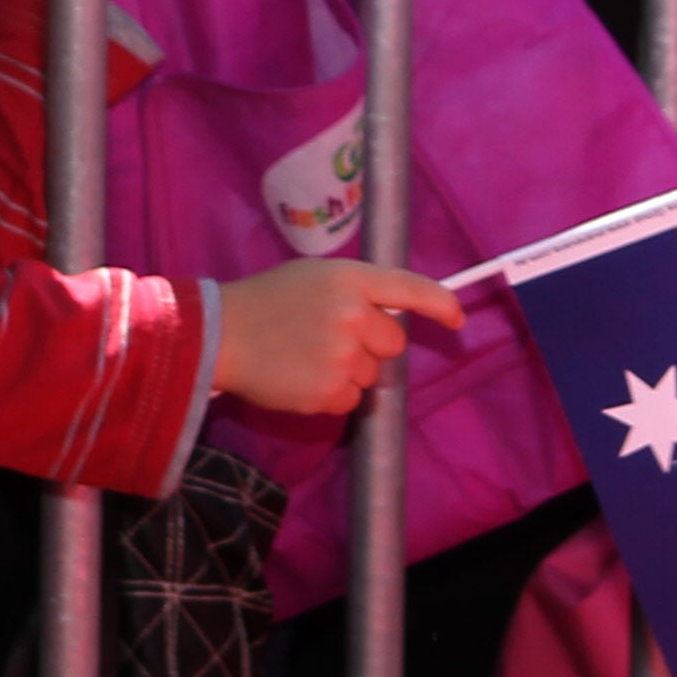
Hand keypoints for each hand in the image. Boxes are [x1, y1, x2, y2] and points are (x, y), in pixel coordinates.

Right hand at [212, 260, 463, 416]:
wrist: (219, 335)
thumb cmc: (271, 299)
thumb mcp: (321, 276)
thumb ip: (360, 291)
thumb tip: (392, 316)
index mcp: (354, 280)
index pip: (412, 289)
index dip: (441, 305)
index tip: (457, 321)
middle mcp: (354, 316)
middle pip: (393, 344)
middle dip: (373, 346)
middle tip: (336, 339)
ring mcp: (341, 356)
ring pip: (371, 375)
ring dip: (351, 372)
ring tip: (310, 357)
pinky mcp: (325, 393)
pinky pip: (350, 401)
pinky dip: (333, 395)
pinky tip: (303, 379)